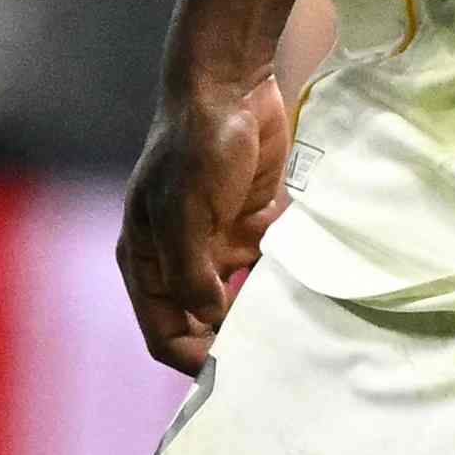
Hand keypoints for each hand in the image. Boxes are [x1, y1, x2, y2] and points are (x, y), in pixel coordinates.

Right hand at [118, 68, 295, 372]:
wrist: (229, 84)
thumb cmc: (194, 146)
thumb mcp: (185, 211)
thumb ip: (191, 271)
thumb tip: (209, 319)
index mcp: (146, 262)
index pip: (165, 333)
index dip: (195, 358)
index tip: (236, 371)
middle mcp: (177, 260)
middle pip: (201, 324)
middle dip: (231, 343)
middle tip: (273, 358)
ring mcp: (214, 243)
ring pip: (236, 301)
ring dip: (260, 315)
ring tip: (296, 330)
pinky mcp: (249, 225)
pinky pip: (266, 271)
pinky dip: (282, 283)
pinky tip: (307, 293)